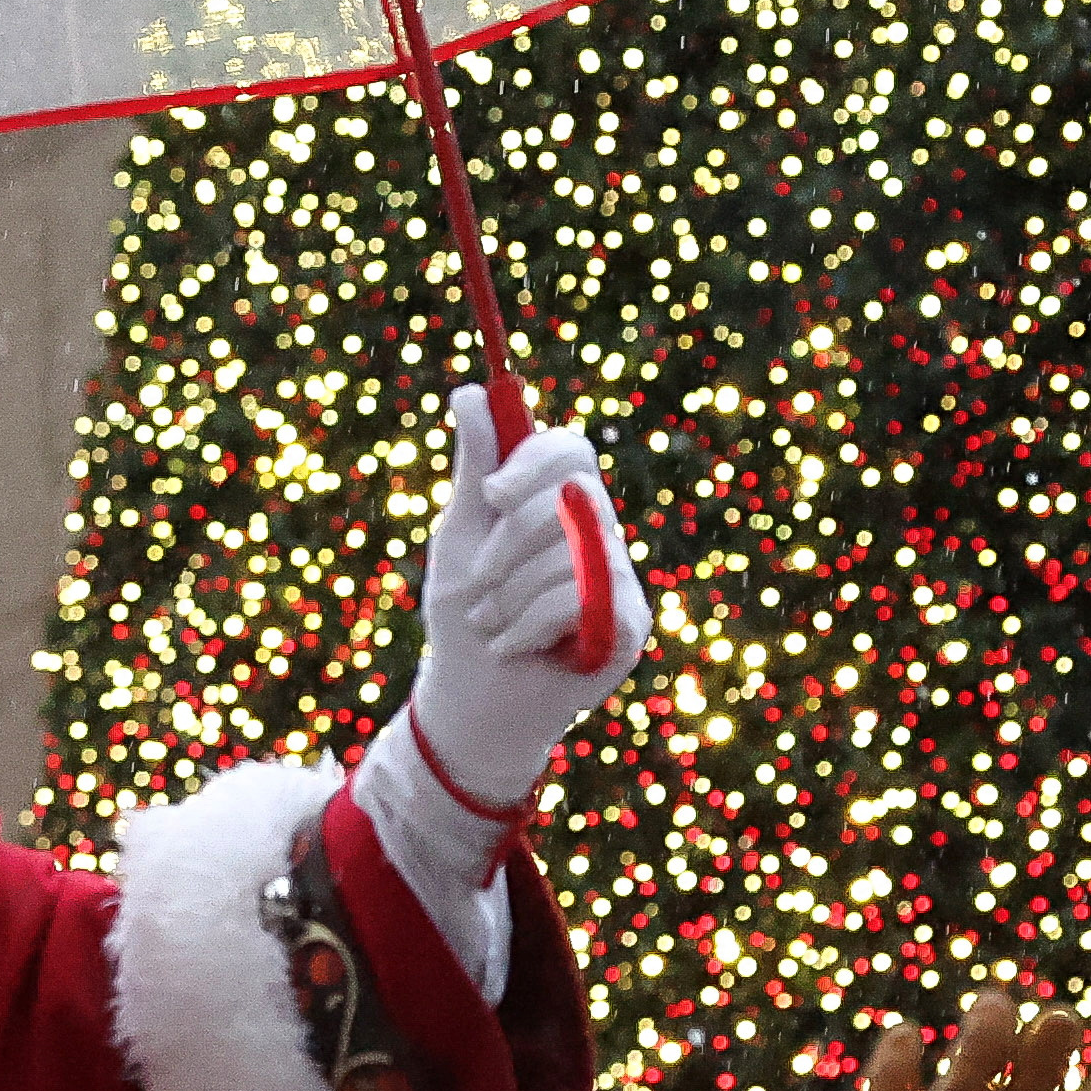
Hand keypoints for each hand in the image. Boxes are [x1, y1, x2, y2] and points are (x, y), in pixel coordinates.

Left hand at [401, 388, 652, 808]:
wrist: (469, 698)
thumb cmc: (463, 615)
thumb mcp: (460, 533)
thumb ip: (474, 466)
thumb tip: (469, 391)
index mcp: (559, 503)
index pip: (569, 450)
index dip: (532, 462)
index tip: (490, 493)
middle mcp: (599, 533)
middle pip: (569, 494)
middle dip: (506, 541)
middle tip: (475, 584)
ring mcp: (619, 578)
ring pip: (568, 552)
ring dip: (508, 595)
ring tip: (491, 624)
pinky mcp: (630, 624)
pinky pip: (579, 598)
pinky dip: (528, 624)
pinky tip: (511, 647)